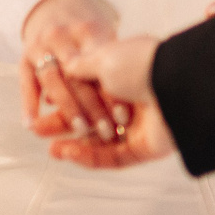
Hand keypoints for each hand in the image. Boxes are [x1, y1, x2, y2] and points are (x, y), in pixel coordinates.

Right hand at [19, 0, 120, 143]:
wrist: (57, 10)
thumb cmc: (92, 37)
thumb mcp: (106, 40)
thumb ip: (109, 63)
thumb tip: (119, 97)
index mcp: (87, 30)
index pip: (100, 66)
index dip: (112, 93)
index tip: (124, 118)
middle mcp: (61, 36)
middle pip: (77, 76)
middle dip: (93, 106)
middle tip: (106, 131)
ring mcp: (40, 47)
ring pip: (53, 81)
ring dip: (67, 108)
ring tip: (80, 130)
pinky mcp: (23, 60)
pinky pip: (26, 84)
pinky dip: (29, 103)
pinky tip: (31, 123)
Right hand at [44, 36, 175, 167]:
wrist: (175, 82)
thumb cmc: (142, 64)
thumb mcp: (104, 57)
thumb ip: (83, 66)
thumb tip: (66, 67)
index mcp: (127, 75)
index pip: (91, 90)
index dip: (67, 97)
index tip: (44, 102)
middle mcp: (136, 100)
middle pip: (94, 118)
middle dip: (65, 123)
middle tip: (39, 129)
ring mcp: (143, 126)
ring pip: (102, 141)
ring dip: (75, 145)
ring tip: (50, 147)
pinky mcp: (147, 149)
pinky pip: (113, 157)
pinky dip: (89, 156)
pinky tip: (67, 153)